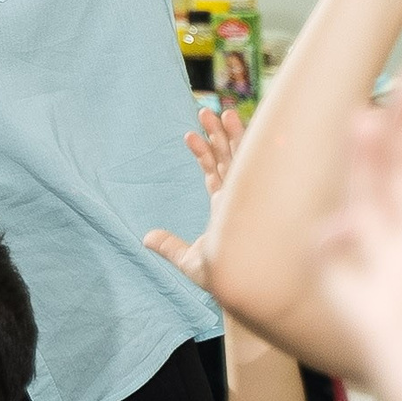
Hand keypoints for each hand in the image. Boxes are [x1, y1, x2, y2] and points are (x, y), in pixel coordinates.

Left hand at [144, 107, 246, 291]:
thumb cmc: (224, 280)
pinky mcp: (255, 194)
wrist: (245, 289)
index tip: (188, 136)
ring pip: (239, 158)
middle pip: (228, 160)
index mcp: (225, 210)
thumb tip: (146, 239)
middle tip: (205, 111)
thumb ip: (170, 247)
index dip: (203, 154)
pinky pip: (247, 166)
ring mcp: (248, 196)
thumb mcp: (190, 261)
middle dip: (218, 135)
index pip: (214, 175)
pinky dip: (240, 145)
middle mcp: (238, 200)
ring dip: (229, 134)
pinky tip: (231, 127)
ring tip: (218, 111)